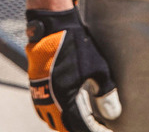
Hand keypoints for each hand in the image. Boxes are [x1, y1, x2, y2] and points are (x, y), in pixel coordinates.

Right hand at [26, 7, 121, 131]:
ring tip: (82, 121)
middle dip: (80, 129)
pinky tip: (66, 108)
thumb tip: (113, 114)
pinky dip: (55, 114)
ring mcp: (39, 94)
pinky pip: (43, 109)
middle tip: (97, 126)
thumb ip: (106, 93)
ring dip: (66, 124)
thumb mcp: (98, 68)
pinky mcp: (35, 86)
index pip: (80, 127)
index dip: (94, 131)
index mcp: (65, 100)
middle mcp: (49, 101)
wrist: (52, 27)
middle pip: (64, 127)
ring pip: (51, 120)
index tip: (107, 131)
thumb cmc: (77, 46)